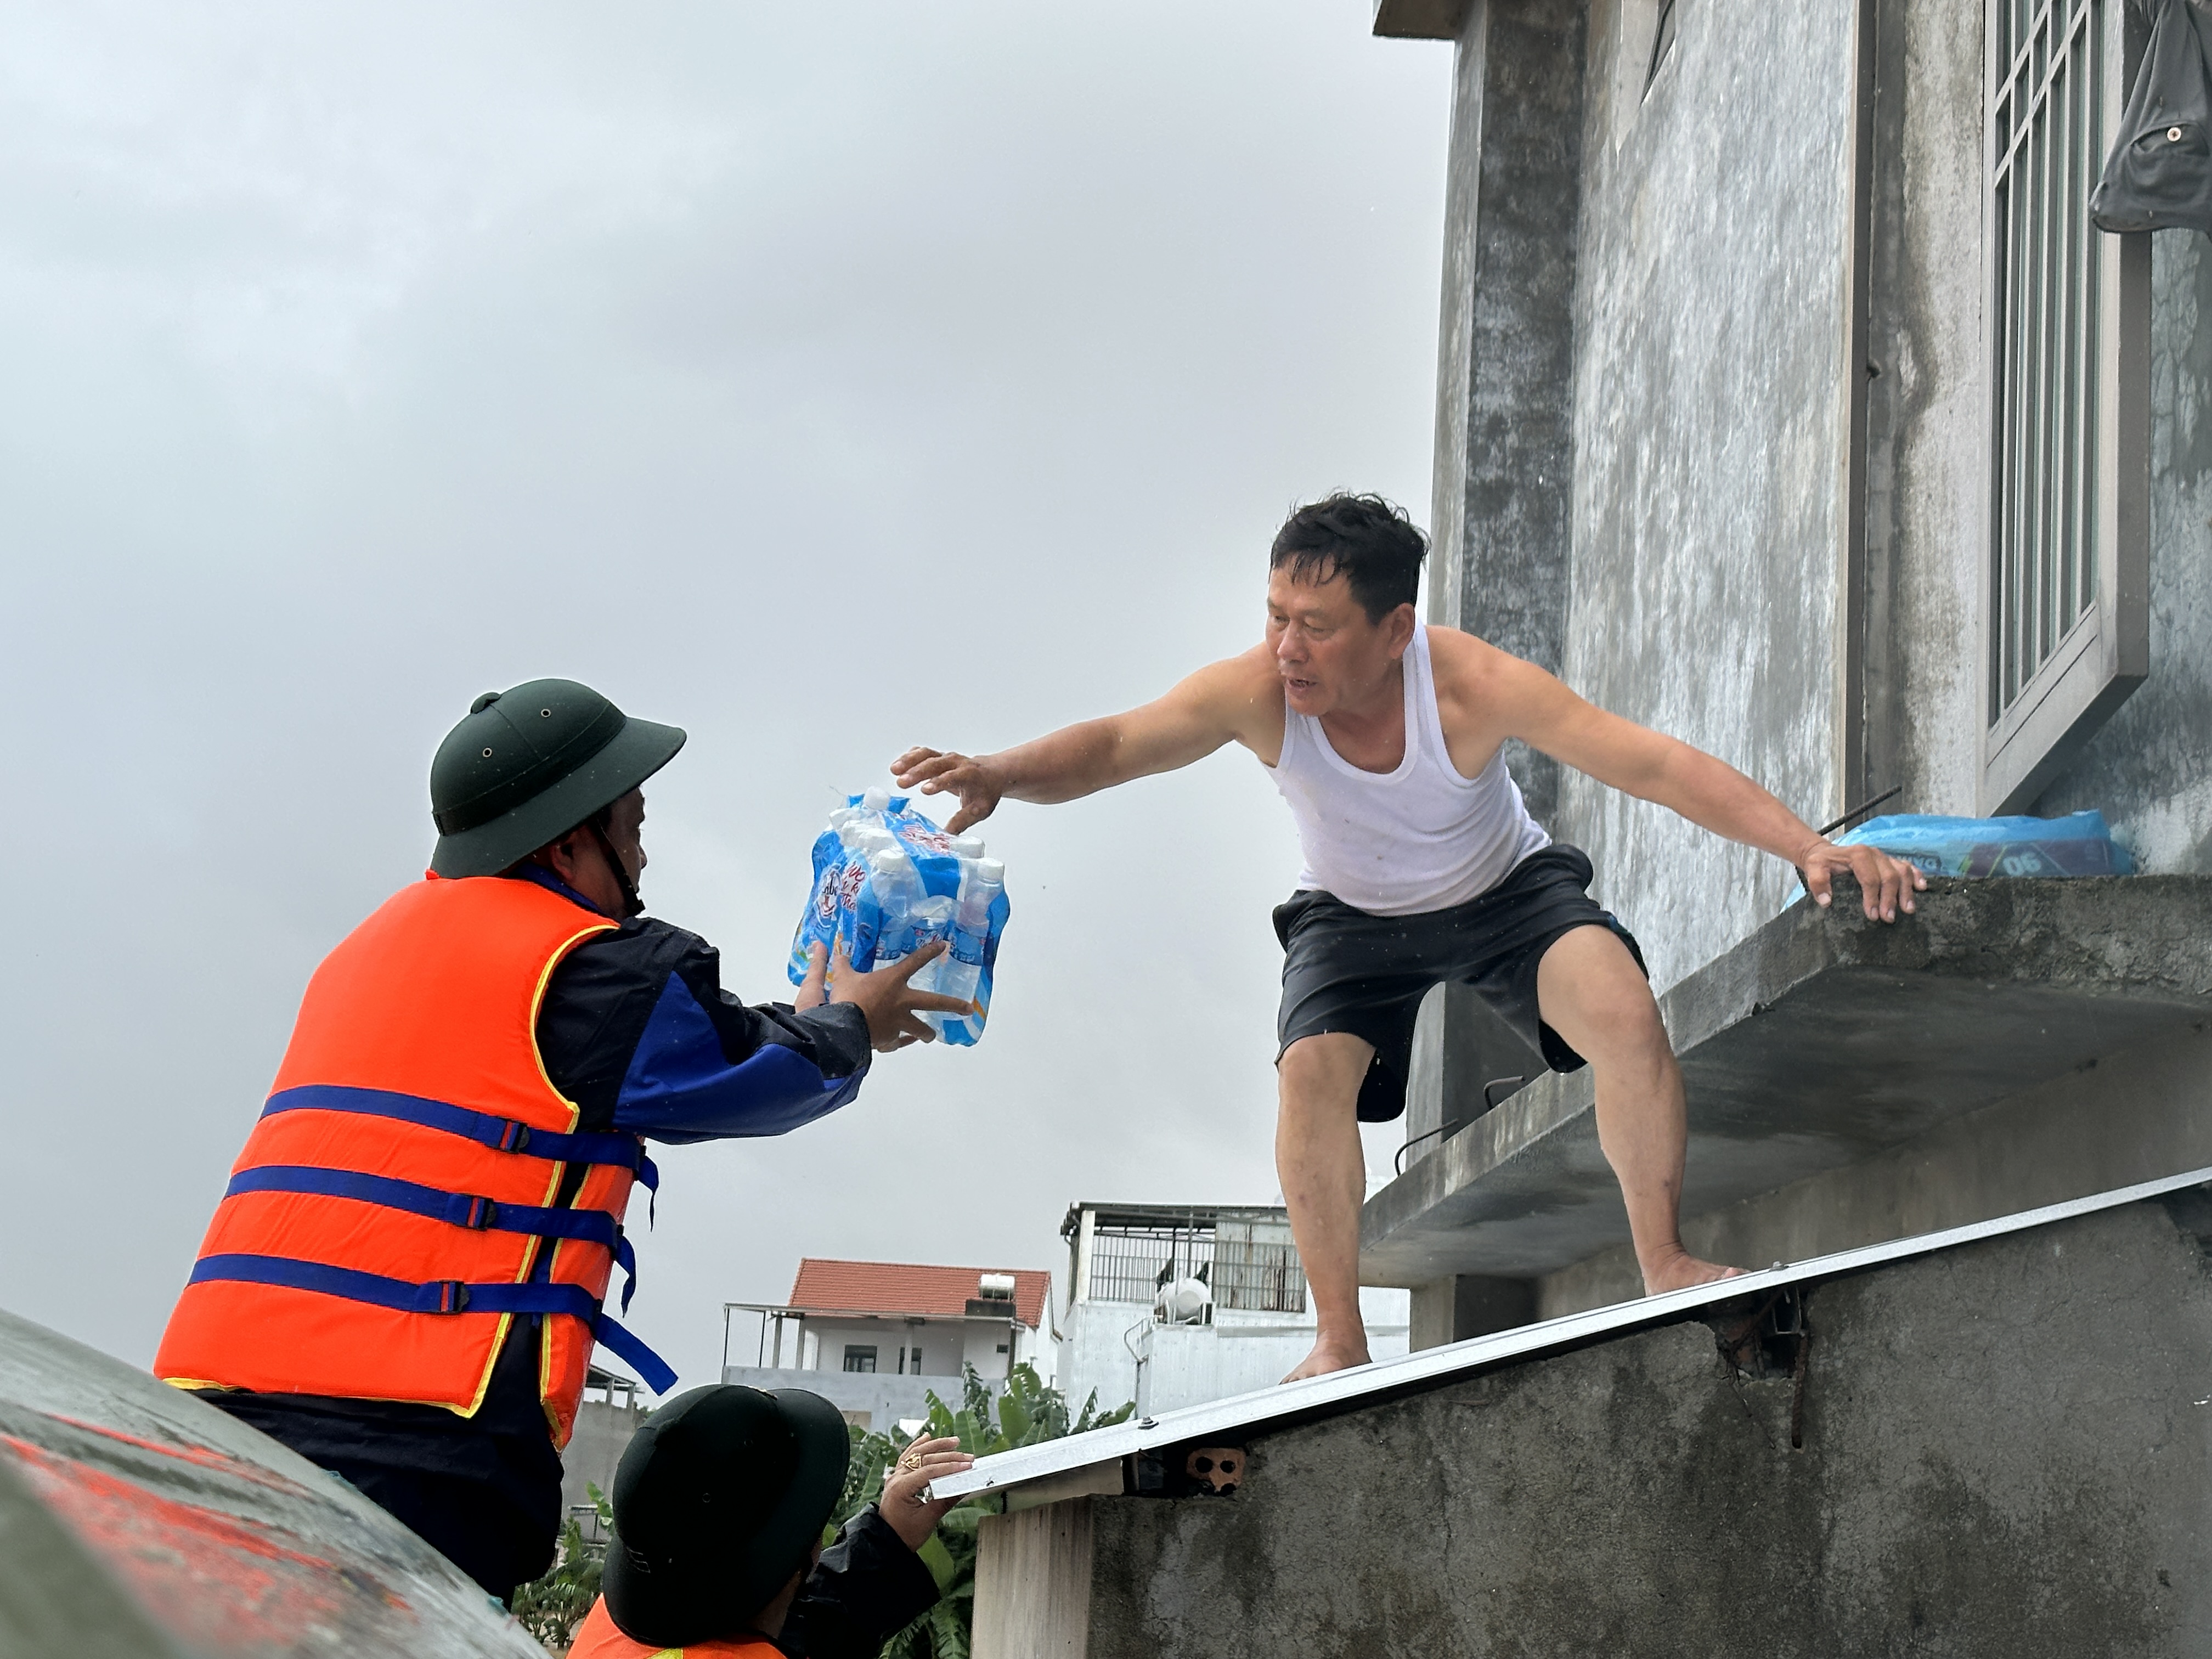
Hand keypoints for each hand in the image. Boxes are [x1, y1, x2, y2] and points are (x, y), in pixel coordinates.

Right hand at [796, 940, 974, 1051]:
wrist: (841, 1029)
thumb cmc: (845, 998)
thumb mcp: (842, 977)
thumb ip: (841, 964)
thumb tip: (830, 949)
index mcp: (893, 981)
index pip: (915, 962)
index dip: (929, 952)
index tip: (944, 946)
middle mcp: (902, 1001)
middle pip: (935, 1002)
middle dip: (954, 1005)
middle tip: (968, 1009)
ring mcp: (899, 1023)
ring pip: (921, 1029)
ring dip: (927, 1032)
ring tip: (931, 1035)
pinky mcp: (890, 1040)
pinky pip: (899, 1042)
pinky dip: (901, 1042)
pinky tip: (904, 1043)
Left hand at [878, 1435, 974, 1550]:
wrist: (886, 1542)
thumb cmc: (904, 1534)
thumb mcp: (927, 1520)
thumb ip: (945, 1501)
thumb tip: (964, 1487)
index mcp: (901, 1487)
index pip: (929, 1471)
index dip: (950, 1467)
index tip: (967, 1465)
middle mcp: (896, 1477)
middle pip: (925, 1459)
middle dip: (949, 1456)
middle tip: (968, 1457)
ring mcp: (895, 1475)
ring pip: (916, 1453)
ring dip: (936, 1445)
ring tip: (954, 1442)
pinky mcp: (897, 1477)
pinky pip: (908, 1456)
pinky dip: (919, 1446)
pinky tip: (928, 1437)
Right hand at [890, 747, 1001, 833]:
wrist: (991, 773)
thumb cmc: (985, 792)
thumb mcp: (980, 809)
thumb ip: (963, 820)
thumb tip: (947, 835)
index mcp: (969, 775)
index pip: (953, 776)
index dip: (939, 782)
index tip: (924, 790)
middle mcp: (956, 763)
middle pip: (936, 763)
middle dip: (918, 772)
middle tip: (901, 782)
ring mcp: (945, 758)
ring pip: (926, 754)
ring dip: (909, 761)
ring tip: (894, 771)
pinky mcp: (937, 756)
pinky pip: (921, 753)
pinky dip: (908, 758)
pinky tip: (897, 766)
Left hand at [1798, 839, 1925, 921]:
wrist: (1825, 853)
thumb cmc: (1821, 863)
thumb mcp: (1813, 869)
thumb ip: (1817, 883)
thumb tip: (1827, 901)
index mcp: (1858, 855)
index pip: (1870, 878)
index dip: (1873, 898)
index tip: (1873, 916)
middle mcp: (1874, 854)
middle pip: (1889, 876)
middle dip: (1891, 898)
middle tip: (1889, 918)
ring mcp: (1884, 857)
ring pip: (1902, 871)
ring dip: (1907, 891)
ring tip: (1908, 910)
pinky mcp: (1890, 860)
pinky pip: (1907, 866)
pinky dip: (1916, 876)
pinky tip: (1921, 888)